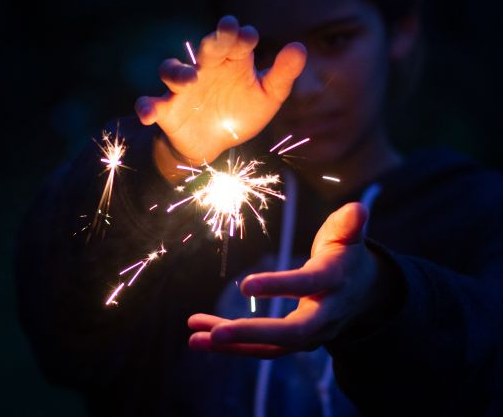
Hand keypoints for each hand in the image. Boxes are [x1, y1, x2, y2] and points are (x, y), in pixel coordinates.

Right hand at [136, 15, 306, 168]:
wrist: (213, 145)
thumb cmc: (239, 114)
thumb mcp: (267, 97)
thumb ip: (281, 75)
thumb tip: (299, 47)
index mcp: (231, 62)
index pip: (236, 41)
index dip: (242, 36)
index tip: (249, 37)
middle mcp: (206, 69)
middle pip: (206, 48)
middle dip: (215, 39)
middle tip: (225, 31)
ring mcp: (183, 88)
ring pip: (172, 69)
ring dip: (178, 72)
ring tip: (191, 80)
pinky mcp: (166, 109)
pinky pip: (149, 103)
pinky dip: (146, 107)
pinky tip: (149, 115)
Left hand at [188, 203, 392, 357]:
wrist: (364, 295)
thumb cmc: (347, 256)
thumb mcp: (349, 236)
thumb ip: (349, 224)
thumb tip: (358, 209)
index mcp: (334, 281)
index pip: (307, 285)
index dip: (278, 285)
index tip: (244, 284)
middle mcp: (324, 316)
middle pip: (292, 333)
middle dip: (252, 334)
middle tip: (215, 333)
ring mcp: (311, 335)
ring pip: (272, 348)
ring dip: (233, 345)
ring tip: (195, 339)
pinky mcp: (295, 343)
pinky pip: (264, 349)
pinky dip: (234, 345)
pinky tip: (202, 337)